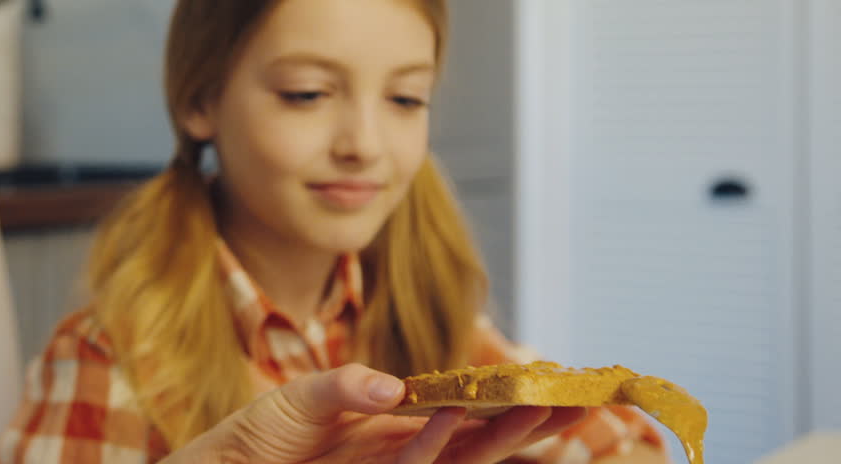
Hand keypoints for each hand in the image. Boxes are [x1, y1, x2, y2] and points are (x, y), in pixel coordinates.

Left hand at [168, 363, 585, 463]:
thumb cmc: (261, 437)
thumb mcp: (303, 398)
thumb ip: (347, 386)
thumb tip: (398, 386)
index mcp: (396, 426)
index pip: (466, 413)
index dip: (509, 403)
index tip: (555, 383)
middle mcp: (402, 452)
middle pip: (479, 440)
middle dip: (528, 423)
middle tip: (579, 401)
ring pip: (460, 457)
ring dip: (500, 434)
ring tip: (540, 407)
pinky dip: (434, 442)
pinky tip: (455, 417)